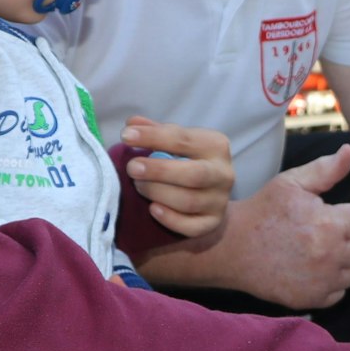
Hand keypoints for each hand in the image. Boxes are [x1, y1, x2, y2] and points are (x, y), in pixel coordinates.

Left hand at [122, 118, 232, 237]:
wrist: (210, 194)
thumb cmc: (188, 162)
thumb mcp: (176, 142)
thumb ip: (156, 132)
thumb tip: (132, 124)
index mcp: (216, 145)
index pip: (183, 139)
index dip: (153, 136)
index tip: (126, 135)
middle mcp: (223, 173)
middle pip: (194, 174)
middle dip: (158, 171)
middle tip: (132, 168)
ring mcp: (220, 200)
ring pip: (189, 201)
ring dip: (158, 193)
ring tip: (139, 186)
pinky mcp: (213, 223)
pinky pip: (191, 226)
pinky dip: (169, 218)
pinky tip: (152, 209)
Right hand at [223, 145, 349, 309]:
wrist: (232, 248)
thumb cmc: (264, 210)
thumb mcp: (291, 183)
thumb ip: (326, 169)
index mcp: (329, 224)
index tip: (333, 215)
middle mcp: (329, 255)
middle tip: (325, 233)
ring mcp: (320, 281)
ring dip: (343, 262)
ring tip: (317, 250)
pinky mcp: (311, 299)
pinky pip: (339, 292)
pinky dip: (330, 283)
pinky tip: (310, 269)